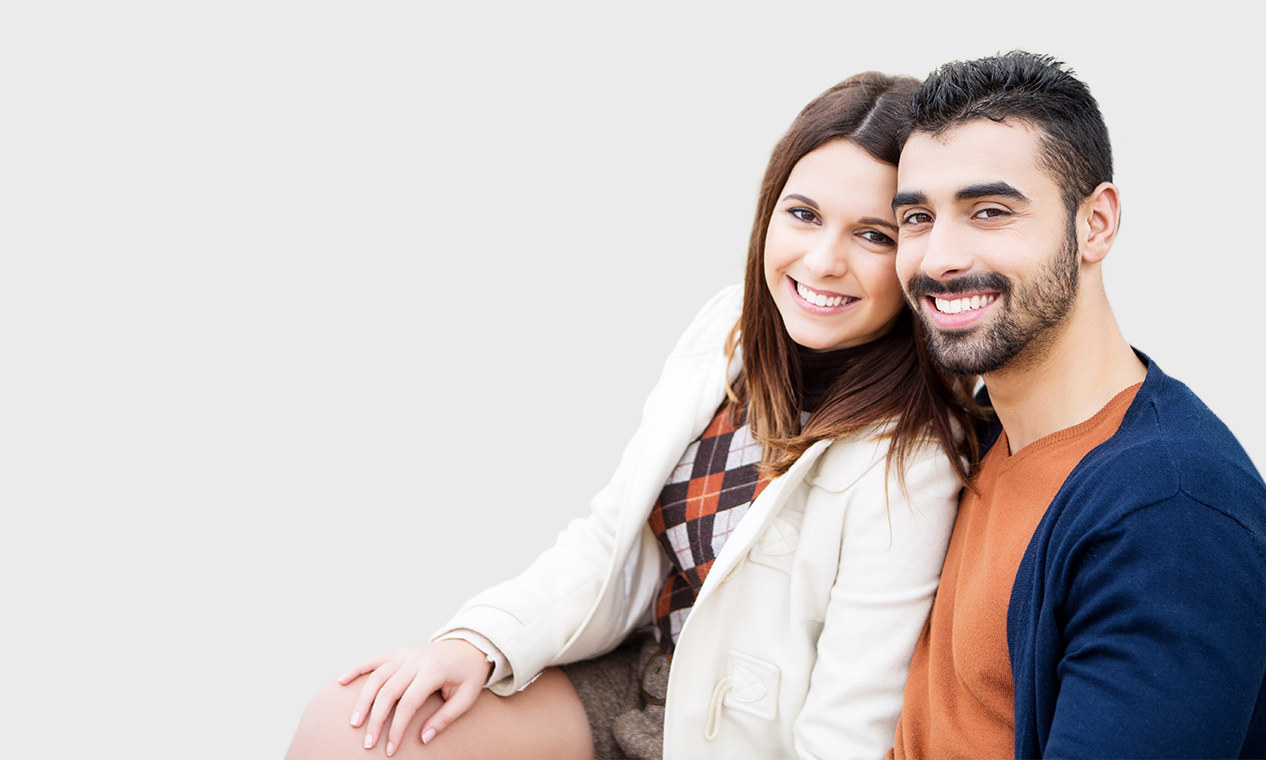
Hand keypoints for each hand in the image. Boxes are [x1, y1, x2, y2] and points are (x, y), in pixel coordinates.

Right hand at [338, 639, 491, 755]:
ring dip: (363, 700)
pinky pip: (374, 660)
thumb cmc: (468, 675)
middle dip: (376, 720)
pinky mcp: (399, 652)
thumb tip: (423, 739)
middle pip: (387, 692)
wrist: (470, 647)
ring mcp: (405, 654)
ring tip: (354, 723)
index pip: (408, 703)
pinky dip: (357, 670)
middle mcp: (416, 660)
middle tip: (368, 743)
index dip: (397, 728)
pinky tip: (341, 682)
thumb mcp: (466, 698)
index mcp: (433, 671)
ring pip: (376, 677)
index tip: (390, 748)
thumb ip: (445, 718)